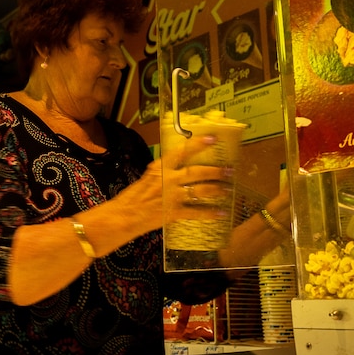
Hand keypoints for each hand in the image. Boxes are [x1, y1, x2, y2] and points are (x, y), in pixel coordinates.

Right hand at [109, 135, 229, 234]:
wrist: (124, 215)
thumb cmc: (134, 195)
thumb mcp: (148, 176)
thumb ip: (164, 171)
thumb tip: (181, 167)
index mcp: (160, 168)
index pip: (181, 152)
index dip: (198, 144)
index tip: (212, 138)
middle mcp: (168, 180)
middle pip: (197, 172)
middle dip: (215, 172)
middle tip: (229, 170)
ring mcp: (172, 196)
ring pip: (200, 191)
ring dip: (216, 189)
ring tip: (227, 189)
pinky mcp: (174, 213)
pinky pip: (196, 212)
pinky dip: (210, 213)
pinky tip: (221, 213)